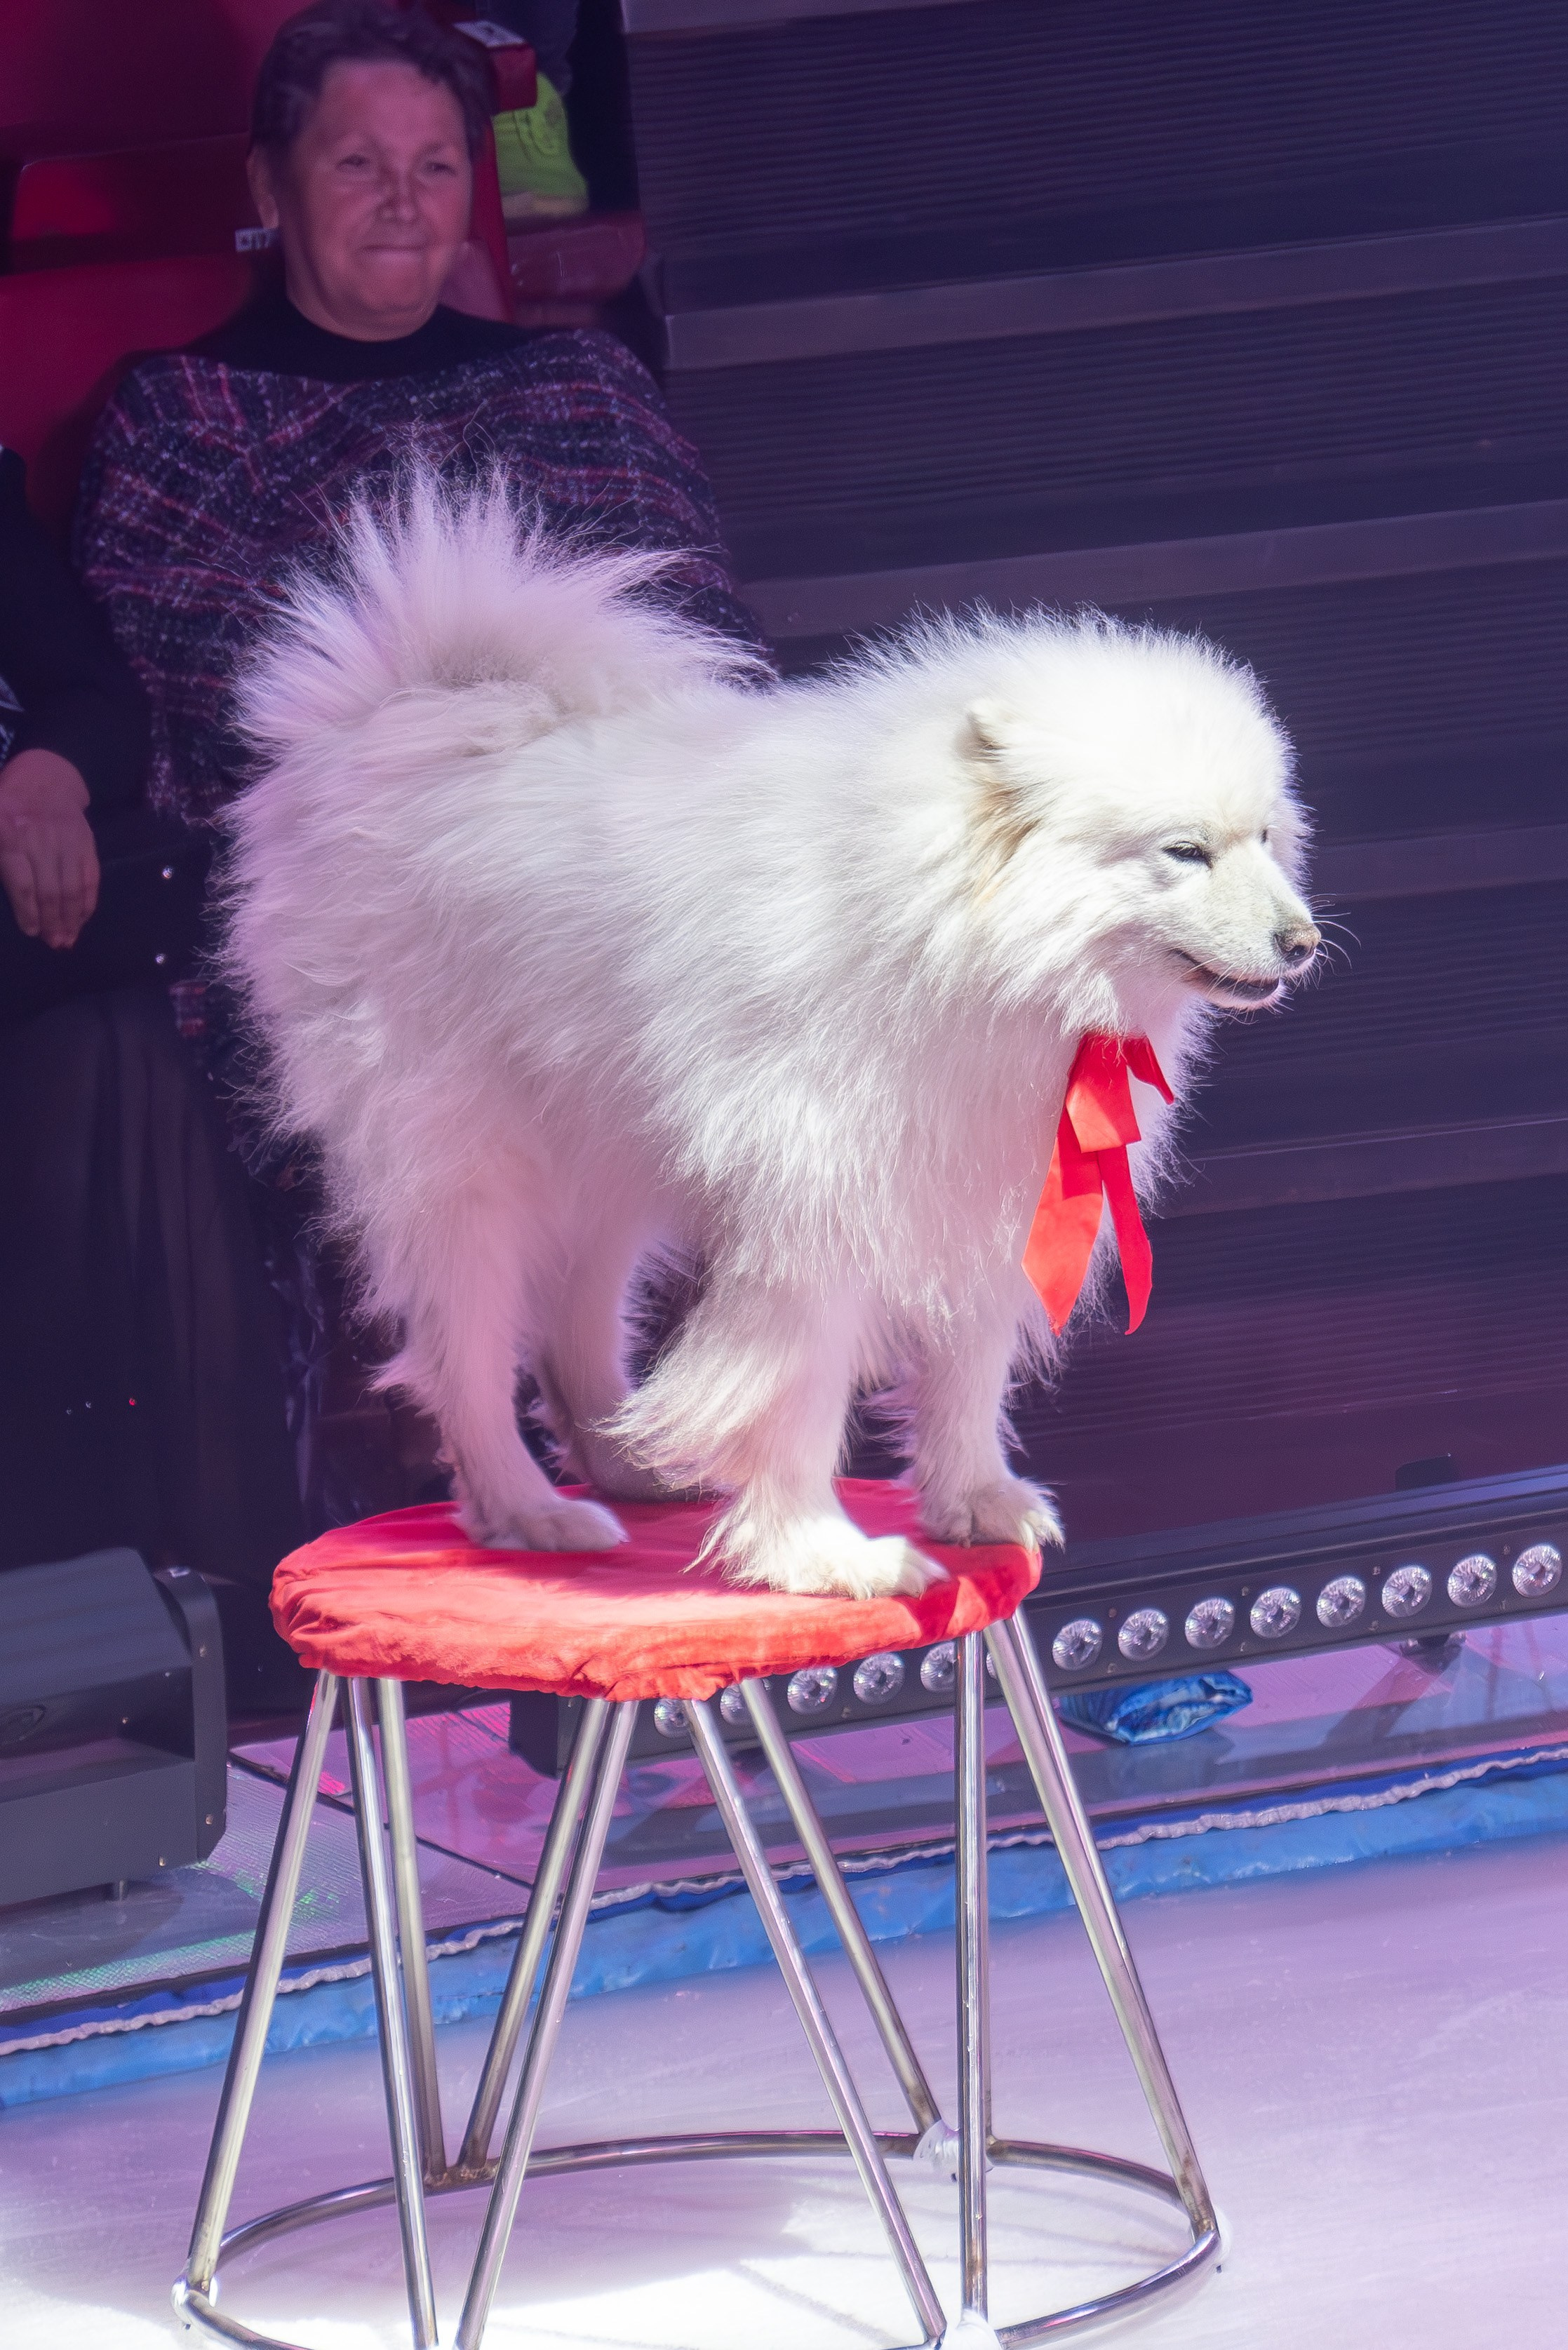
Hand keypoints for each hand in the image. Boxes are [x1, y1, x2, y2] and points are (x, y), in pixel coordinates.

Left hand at [0, 747, 99, 948]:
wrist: (47, 777)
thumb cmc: (9, 805)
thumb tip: (8, 892)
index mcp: (9, 831)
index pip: (21, 879)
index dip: (27, 909)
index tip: (31, 931)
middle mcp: (40, 837)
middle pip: (49, 888)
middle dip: (51, 921)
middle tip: (52, 944)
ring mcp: (67, 840)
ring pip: (71, 887)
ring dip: (71, 919)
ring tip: (67, 940)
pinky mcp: (87, 843)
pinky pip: (90, 878)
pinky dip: (87, 903)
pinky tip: (81, 921)